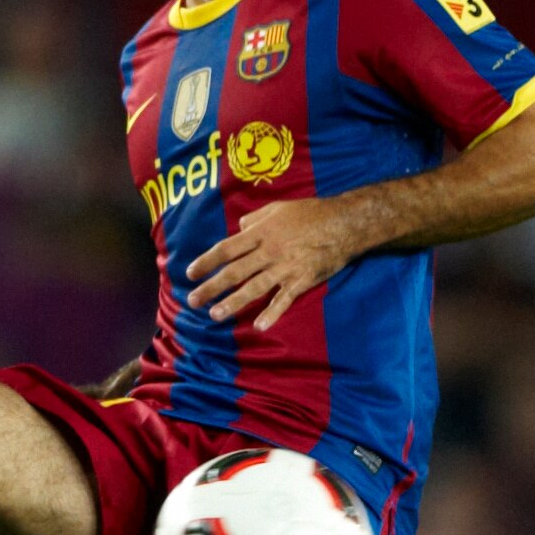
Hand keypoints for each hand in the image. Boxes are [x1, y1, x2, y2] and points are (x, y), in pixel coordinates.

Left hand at [186, 197, 359, 332]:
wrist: (344, 223)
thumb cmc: (311, 213)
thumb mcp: (279, 208)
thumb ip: (256, 218)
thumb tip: (239, 226)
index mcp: (260, 233)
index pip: (226, 249)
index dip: (207, 261)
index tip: (190, 273)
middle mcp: (268, 252)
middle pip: (234, 272)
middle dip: (211, 287)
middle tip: (192, 301)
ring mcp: (285, 268)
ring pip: (254, 288)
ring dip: (233, 303)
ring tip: (215, 315)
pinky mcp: (302, 280)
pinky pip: (284, 299)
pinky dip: (272, 313)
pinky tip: (258, 326)